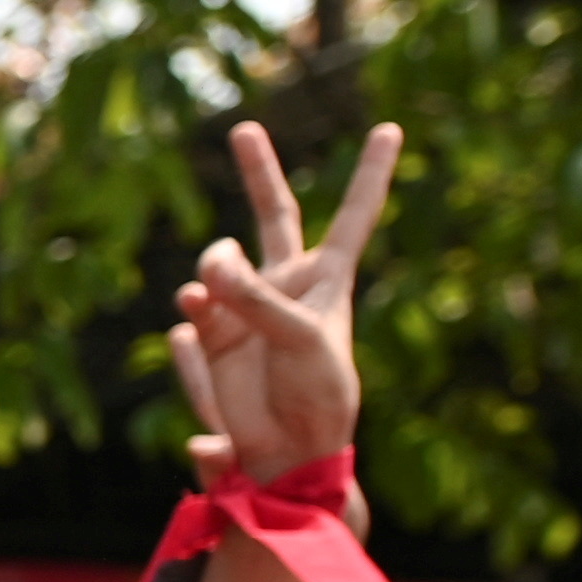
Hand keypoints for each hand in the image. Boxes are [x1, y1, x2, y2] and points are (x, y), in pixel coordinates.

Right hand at [167, 116, 395, 496]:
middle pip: (274, 215)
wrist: (286, 452)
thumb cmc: (316, 392)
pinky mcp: (211, 339)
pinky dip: (192, 318)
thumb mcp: (299, 337)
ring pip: (217, 265)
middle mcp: (285, 285)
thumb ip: (254, 297)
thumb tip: (204, 272)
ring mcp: (243, 309)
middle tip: (243, 128)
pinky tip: (192, 329)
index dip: (370, 173)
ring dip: (212, 271)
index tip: (390, 129)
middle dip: (259, 171)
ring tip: (207, 296)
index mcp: (328, 279)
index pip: (353, 215)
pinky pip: (192, 312)